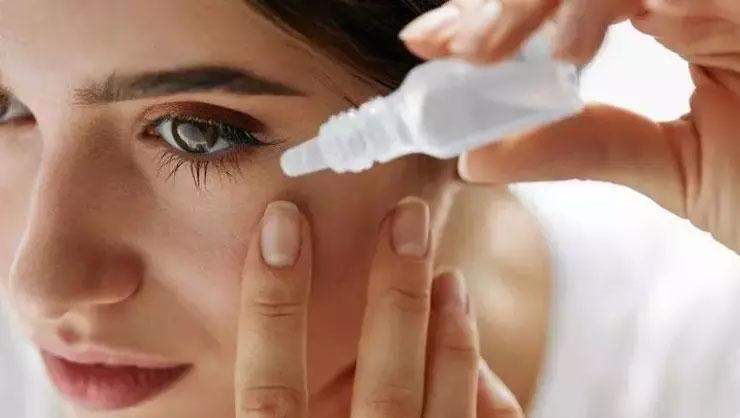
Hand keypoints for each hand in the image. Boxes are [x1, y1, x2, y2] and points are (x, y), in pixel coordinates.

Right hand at [234, 199, 522, 416]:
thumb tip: (285, 304)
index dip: (272, 306)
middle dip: (398, 299)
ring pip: (441, 416)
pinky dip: (488, 394)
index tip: (281, 221)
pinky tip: (478, 355)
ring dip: (452, 341)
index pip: (269, 394)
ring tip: (452, 278)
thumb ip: (271, 397)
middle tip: (407, 219)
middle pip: (385, 393)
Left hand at [400, 1, 739, 252]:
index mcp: (686, 14)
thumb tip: (474, 156)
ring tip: (501, 51)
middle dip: (509, 1)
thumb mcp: (668, 168)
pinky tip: (579, 45)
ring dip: (547, 0)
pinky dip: (621, 4)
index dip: (498, 12)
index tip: (433, 41)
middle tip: (449, 42)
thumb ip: (577, 147)